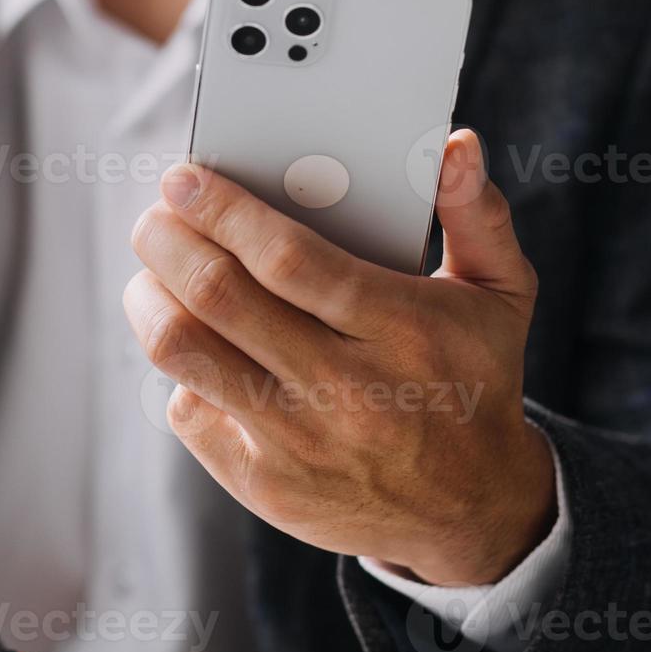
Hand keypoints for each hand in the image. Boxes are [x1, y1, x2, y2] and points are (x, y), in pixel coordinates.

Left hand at [125, 130, 554, 586]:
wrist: (471, 506)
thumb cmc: (474, 376)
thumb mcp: (500, 292)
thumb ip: (476, 212)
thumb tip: (457, 145)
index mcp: (402, 329)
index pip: (288, 260)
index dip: (223, 212)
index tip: (183, 179)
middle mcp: (345, 390)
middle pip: (219, 298)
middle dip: (166, 242)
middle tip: (154, 217)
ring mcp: (299, 443)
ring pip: (185, 353)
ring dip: (150, 298)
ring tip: (153, 272)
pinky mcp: (265, 486)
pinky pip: (190, 409)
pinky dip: (181, 367)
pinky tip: (198, 342)